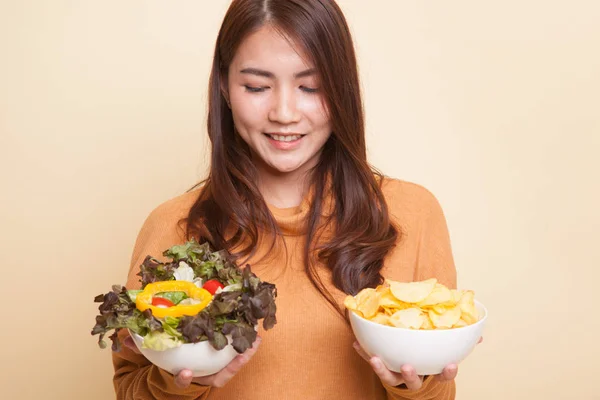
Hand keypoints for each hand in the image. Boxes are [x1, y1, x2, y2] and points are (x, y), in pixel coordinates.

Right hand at [123, 333, 261, 387]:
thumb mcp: (149, 360)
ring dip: (244, 356)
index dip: (183, 380)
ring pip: (231, 369)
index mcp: (181, 379)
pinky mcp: (222, 365)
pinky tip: (256, 336)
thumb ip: (138, 349)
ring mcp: (213, 373)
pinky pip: (236, 358)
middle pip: (216, 378)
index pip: (181, 382)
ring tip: (256, 340)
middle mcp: (201, 379)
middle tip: (241, 355)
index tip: (183, 373)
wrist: (173, 378)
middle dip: (230, 368)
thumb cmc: (164, 366)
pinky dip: (246, 349)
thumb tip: (125, 336)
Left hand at [352, 337, 481, 389]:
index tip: (451, 366)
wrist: (411, 375)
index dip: (447, 372)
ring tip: (375, 358)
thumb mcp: (443, 353)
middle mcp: (413, 378)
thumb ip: (458, 343)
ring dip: (381, 368)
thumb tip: (479, 334)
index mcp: (430, 372)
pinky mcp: (382, 369)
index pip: (442, 375)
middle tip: (408, 367)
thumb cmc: (428, 358)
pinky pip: (371, 362)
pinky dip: (363, 354)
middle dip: (410, 375)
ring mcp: (396, 376)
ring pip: (389, 377)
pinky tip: (356, 343)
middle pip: (412, 382)